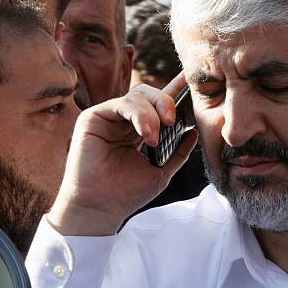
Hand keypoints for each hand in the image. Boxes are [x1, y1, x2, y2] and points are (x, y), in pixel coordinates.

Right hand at [48, 73, 198, 235]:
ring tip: (155, 139)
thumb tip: (194, 131)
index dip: (175, 89)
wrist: (101, 209)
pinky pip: (121, 104)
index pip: (159, 104)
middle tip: (173, 120)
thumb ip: (178, 151)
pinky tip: (146, 135)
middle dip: (165, 101)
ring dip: (152, 114)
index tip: (191, 78)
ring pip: (137, 95)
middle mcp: (123, 119)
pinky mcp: (93, 117)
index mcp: (139, 129)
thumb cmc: (127, 194)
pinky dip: (139, 115)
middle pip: (149, 93)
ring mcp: (108, 117)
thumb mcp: (162, 171)